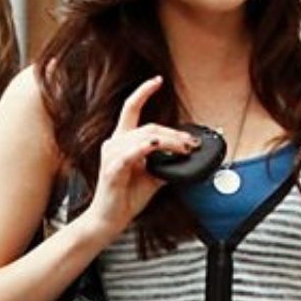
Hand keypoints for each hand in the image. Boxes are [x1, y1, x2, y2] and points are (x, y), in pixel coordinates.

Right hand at [79, 77, 200, 238]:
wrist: (109, 220)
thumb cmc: (126, 197)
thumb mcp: (152, 176)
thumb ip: (165, 163)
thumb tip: (185, 157)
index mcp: (122, 142)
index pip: (131, 109)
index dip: (143, 92)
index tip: (157, 81)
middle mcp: (114, 144)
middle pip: (149, 126)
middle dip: (174, 133)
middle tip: (192, 144)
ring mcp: (112, 155)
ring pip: (146, 136)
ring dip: (169, 141)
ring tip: (185, 150)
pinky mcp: (113, 168)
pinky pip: (134, 152)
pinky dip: (150, 148)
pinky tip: (159, 147)